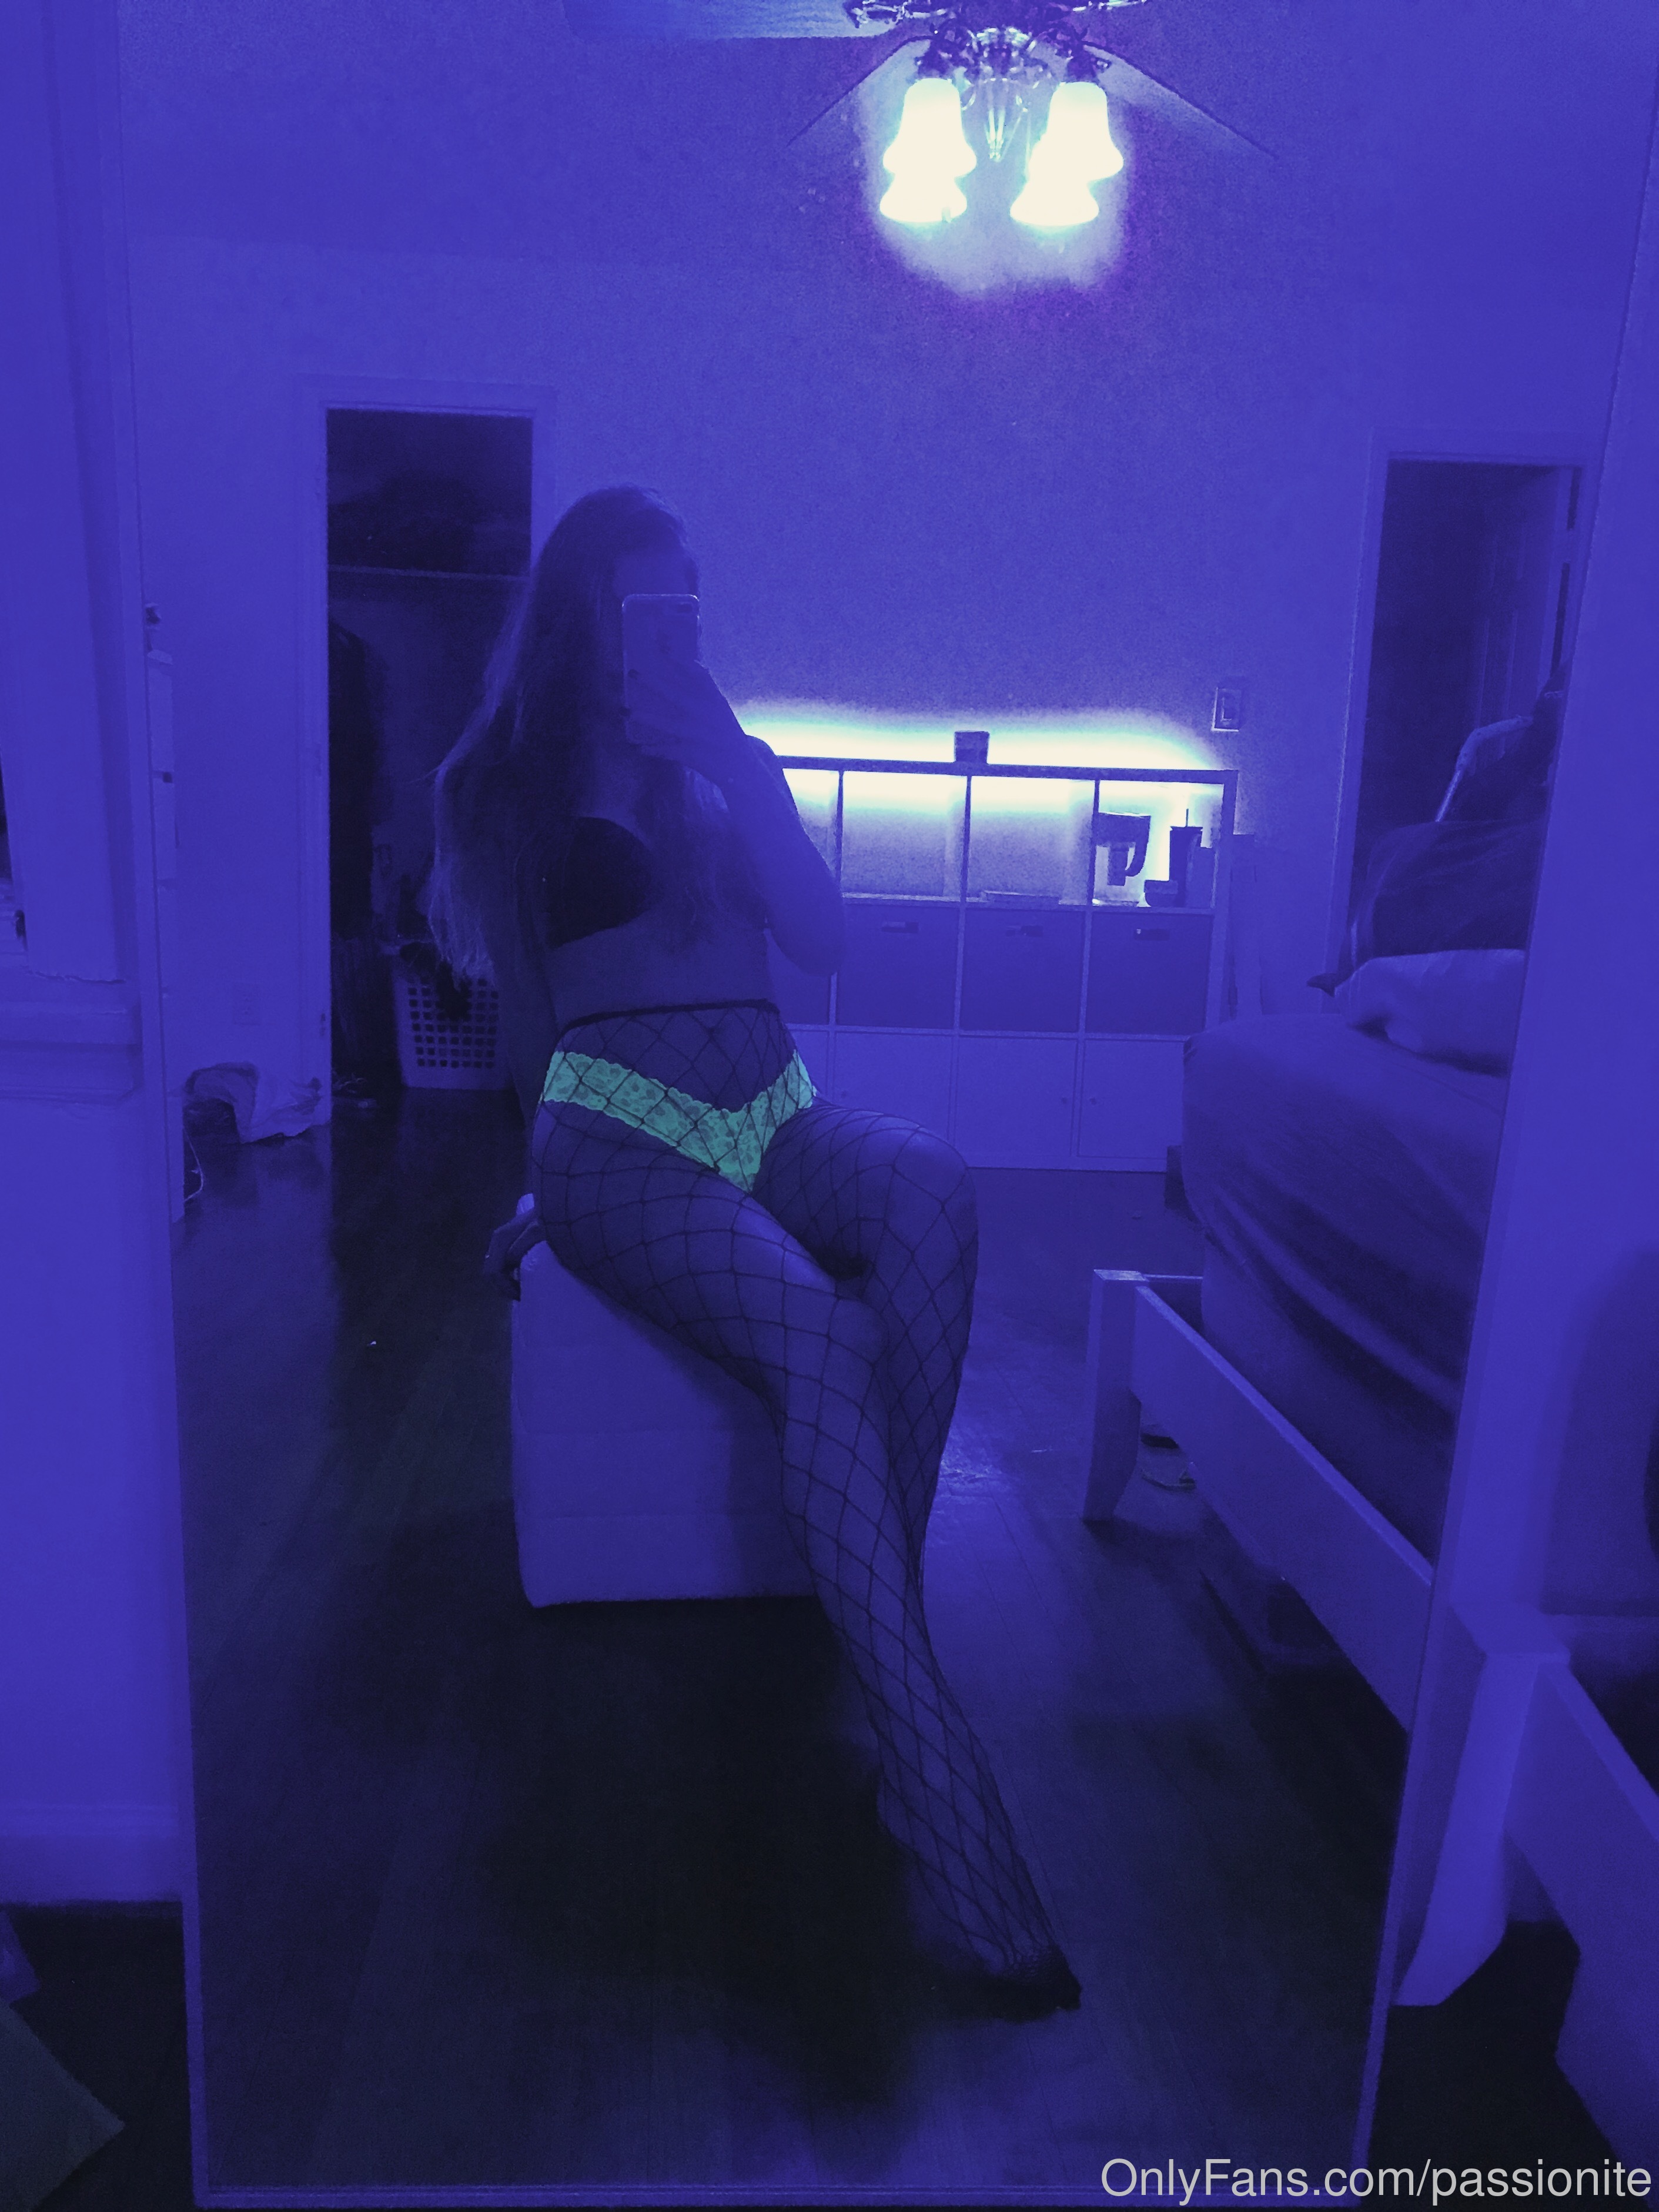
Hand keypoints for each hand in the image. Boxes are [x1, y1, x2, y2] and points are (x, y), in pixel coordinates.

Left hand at [623, 660, 761, 792]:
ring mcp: (699, 735)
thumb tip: (693, 663)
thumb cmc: (726, 735)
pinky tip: (638, 747)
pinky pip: (668, 751)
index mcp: (715, 701)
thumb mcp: (720, 709)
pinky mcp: (693, 754)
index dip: (681, 662)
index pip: (699, 676)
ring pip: (669, 724)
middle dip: (654, 684)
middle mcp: (707, 716)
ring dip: (646, 717)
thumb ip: (706, 690)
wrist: (742, 768)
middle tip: (633, 673)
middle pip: (677, 696)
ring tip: (625, 712)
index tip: (664, 648)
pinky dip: (654, 750)